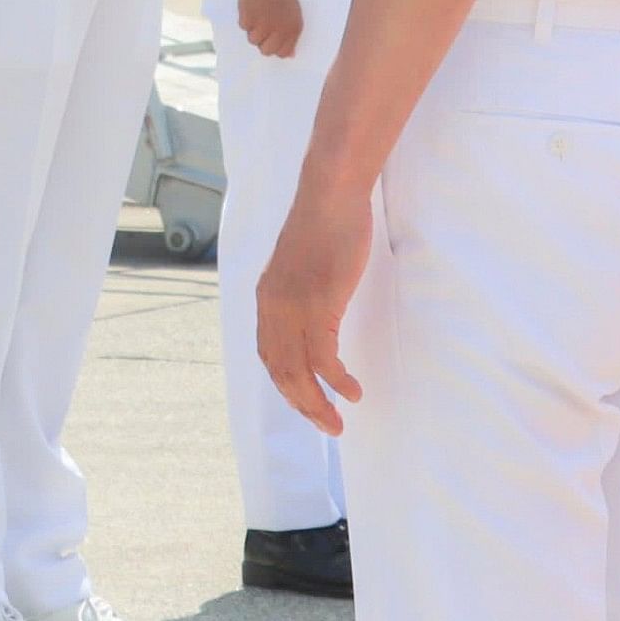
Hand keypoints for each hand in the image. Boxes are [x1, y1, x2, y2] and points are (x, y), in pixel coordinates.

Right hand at [236, 0, 304, 58]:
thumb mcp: (293, 13)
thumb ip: (291, 35)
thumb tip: (290, 56)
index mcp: (293, 28)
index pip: (283, 52)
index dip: (275, 47)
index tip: (271, 38)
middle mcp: (280, 29)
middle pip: (266, 51)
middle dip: (262, 42)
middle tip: (261, 27)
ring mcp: (264, 24)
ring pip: (253, 40)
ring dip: (253, 29)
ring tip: (258, 12)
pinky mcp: (249, 17)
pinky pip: (243, 26)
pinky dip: (245, 17)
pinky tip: (252, 5)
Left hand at [256, 177, 374, 434]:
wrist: (330, 194)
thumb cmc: (324, 223)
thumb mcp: (303, 264)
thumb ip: (301, 291)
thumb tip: (315, 311)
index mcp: (267, 298)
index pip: (269, 355)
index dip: (286, 384)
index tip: (307, 402)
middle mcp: (273, 308)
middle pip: (280, 372)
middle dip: (302, 405)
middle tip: (326, 426)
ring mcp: (294, 308)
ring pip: (298, 372)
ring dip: (316, 403)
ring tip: (336, 421)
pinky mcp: (319, 305)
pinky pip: (324, 358)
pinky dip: (336, 381)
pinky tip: (351, 391)